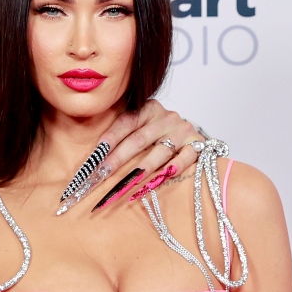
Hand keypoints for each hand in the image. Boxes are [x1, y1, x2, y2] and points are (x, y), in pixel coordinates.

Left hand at [88, 100, 205, 210]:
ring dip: (141, 169)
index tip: (95, 157)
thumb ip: (123, 134)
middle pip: (138, 140)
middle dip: (118, 159)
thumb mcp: (140, 126)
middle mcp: (166, 117)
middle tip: (102, 175)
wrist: (188, 132)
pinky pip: (185, 158)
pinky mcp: (196, 144)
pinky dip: (172, 169)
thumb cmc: (157, 132)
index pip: (125, 123)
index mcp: (148, 108)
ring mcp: (182, 130)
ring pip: (159, 152)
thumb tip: (94, 157)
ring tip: (125, 183)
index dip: (109, 139)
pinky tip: (159, 179)